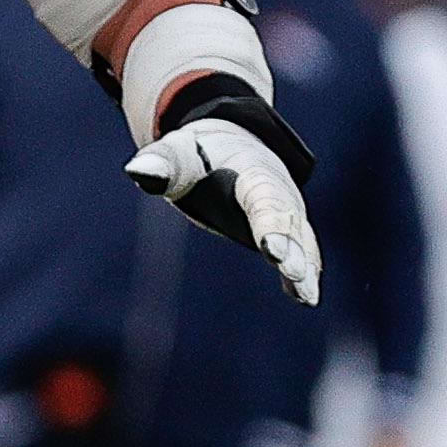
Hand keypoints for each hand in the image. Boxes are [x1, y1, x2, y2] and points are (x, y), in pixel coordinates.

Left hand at [128, 112, 321, 302]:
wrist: (231, 147)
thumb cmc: (199, 154)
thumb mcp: (178, 152)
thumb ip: (162, 162)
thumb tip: (139, 171)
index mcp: (255, 172)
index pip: (265, 201)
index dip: (270, 225)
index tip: (271, 249)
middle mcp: (281, 194)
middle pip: (289, 225)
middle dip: (294, 250)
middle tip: (293, 274)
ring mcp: (288, 215)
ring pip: (302, 242)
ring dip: (305, 268)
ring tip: (307, 297)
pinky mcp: (287, 233)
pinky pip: (301, 253)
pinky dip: (304, 274)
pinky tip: (305, 299)